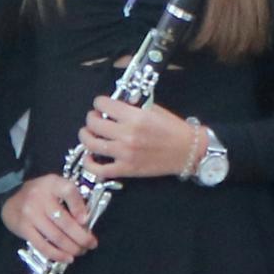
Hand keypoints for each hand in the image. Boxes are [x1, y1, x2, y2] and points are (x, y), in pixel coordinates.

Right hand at [3, 172, 96, 262]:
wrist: (12, 198)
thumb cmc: (40, 195)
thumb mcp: (56, 187)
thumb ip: (72, 199)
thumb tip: (86, 223)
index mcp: (52, 184)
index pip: (69, 191)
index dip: (79, 207)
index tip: (86, 221)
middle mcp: (40, 197)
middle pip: (65, 221)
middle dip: (82, 237)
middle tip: (90, 244)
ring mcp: (30, 214)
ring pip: (56, 236)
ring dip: (72, 248)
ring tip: (80, 251)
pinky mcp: (24, 228)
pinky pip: (42, 245)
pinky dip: (57, 254)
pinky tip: (67, 258)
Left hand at [76, 96, 203, 180]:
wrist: (187, 150)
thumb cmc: (172, 129)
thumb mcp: (153, 108)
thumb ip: (132, 105)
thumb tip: (113, 104)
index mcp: (134, 117)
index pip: (103, 105)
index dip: (99, 103)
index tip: (101, 105)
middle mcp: (127, 135)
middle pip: (93, 124)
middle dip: (91, 118)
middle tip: (95, 118)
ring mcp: (125, 154)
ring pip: (92, 144)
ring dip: (86, 137)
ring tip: (88, 134)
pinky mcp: (127, 170)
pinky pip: (100, 170)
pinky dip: (89, 163)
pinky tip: (90, 156)